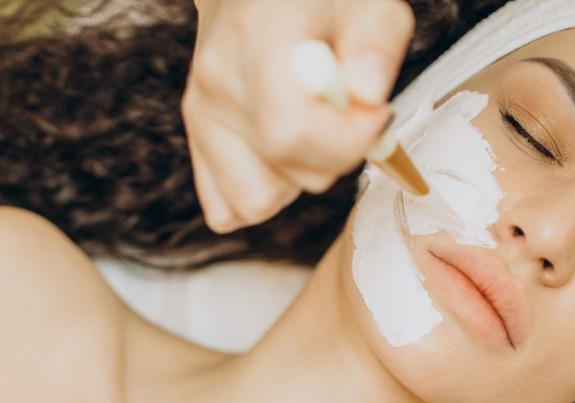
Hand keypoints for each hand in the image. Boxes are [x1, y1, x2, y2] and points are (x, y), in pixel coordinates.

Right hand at [183, 0, 414, 232]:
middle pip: (285, 169)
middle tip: (345, 112)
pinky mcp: (195, 138)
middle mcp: (217, 79)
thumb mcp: (370, 3)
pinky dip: (262, 191)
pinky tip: (280, 154)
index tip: (377, 116)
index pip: (291, 132)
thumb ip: (379, 45)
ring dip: (296, 179)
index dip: (347, 141)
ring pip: (256, 201)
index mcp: (258, 34)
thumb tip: (367, 100)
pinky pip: (228, 209)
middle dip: (335, 155)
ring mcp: (201, 112)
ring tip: (310, 131)